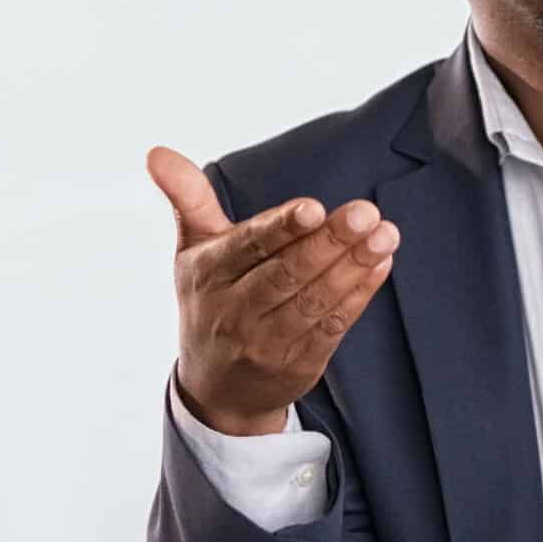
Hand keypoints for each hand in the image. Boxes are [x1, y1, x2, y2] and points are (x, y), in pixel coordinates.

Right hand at [149, 145, 398, 437]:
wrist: (216, 389)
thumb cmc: (211, 300)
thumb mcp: (194, 250)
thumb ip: (189, 199)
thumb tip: (157, 152)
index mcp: (208, 274)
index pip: (248, 247)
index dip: (281, 228)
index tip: (314, 207)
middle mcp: (234, 310)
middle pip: (287, 273)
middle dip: (329, 242)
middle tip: (365, 213)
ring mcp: (267, 341)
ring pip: (315, 300)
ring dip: (354, 266)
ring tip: (385, 235)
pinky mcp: (299, 362)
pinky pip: (333, 325)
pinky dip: (360, 295)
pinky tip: (380, 265)